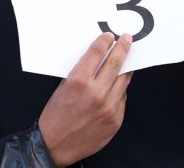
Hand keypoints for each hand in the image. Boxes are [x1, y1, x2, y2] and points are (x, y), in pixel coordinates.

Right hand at [38, 32, 132, 166]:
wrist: (55, 145)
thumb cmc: (56, 116)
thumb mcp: (63, 87)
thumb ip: (81, 73)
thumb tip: (97, 59)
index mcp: (78, 81)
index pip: (97, 53)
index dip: (105, 42)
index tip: (109, 37)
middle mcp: (96, 93)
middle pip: (115, 63)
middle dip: (122, 48)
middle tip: (127, 40)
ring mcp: (108, 107)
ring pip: (123, 80)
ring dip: (126, 67)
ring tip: (128, 60)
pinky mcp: (115, 119)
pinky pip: (122, 98)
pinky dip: (120, 89)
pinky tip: (118, 85)